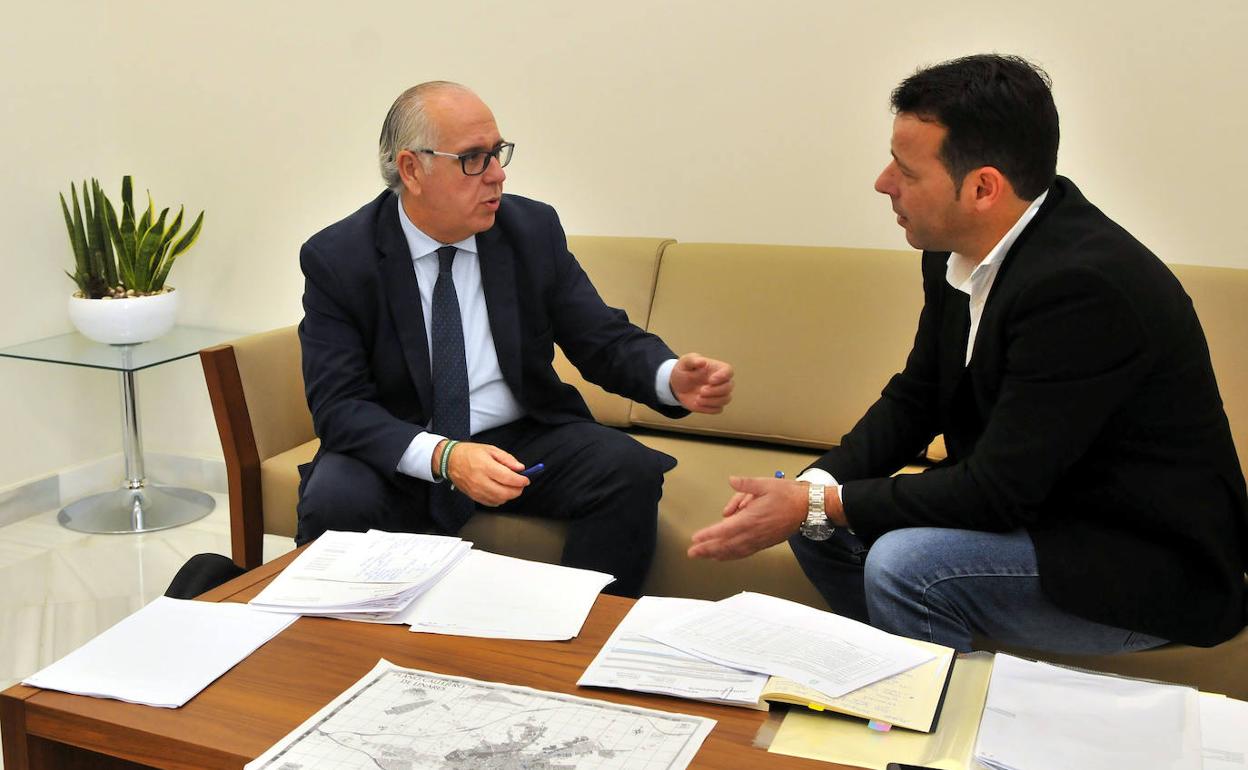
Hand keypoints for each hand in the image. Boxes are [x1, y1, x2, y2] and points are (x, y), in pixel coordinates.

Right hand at [443, 442, 528, 506]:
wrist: (450, 461)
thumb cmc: (469, 453)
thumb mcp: (490, 449)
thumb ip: (507, 459)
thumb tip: (520, 468)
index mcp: (486, 466)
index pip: (508, 478)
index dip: (520, 480)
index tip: (526, 479)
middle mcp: (481, 480)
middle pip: (505, 492)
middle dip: (517, 490)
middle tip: (521, 485)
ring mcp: (476, 490)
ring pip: (499, 499)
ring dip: (509, 495)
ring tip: (511, 487)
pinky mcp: (474, 496)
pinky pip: (491, 503)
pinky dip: (500, 499)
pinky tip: (501, 491)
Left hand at [670, 353, 733, 413]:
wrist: (677, 385)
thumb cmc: (684, 370)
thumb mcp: (684, 362)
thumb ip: (693, 360)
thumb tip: (703, 362)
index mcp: (717, 369)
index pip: (729, 371)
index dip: (723, 376)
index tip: (710, 380)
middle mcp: (721, 382)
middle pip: (729, 387)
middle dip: (715, 391)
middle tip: (701, 391)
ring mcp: (718, 394)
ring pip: (725, 399)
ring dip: (712, 401)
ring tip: (697, 399)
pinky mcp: (714, 405)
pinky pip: (718, 409)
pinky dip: (708, 408)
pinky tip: (697, 404)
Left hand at [687, 476, 806, 559]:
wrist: (807, 508)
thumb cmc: (788, 495)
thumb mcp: (765, 483)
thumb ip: (746, 484)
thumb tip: (731, 480)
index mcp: (751, 518)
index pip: (725, 530)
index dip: (709, 535)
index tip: (696, 539)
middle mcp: (754, 533)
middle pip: (726, 544)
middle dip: (708, 549)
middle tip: (692, 553)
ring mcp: (759, 540)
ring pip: (735, 551)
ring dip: (718, 554)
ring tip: (704, 556)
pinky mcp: (764, 543)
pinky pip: (745, 552)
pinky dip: (732, 556)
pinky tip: (724, 556)